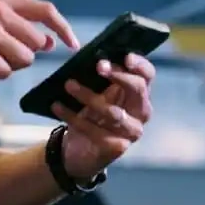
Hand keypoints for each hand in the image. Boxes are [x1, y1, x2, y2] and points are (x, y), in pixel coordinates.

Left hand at [51, 53, 155, 180]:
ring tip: (69, 84)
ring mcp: (131, 132)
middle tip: (99, 66)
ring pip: (114, 111)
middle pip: (138, 90)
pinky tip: (57, 106)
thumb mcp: (96, 91)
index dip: (140, 65)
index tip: (126, 57)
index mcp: (138, 94)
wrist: (79, 148)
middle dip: (119, 76)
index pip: (147, 75)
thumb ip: (100, 75)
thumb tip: (96, 55)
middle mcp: (141, 112)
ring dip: (89, 95)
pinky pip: (94, 130)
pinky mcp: (116, 147)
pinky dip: (73, 116)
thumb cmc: (90, 111)